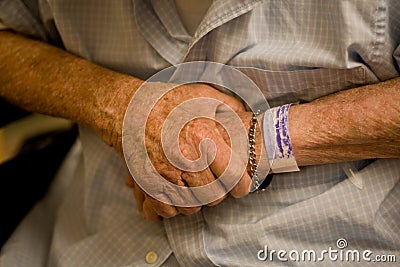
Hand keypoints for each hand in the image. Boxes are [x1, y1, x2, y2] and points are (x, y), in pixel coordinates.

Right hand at [123, 82, 256, 218]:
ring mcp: (164, 174)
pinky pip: (168, 211)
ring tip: (195, 184)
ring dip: (197, 200)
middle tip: (214, 181)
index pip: (232, 176)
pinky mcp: (148, 184)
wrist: (128, 109)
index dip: (241, 184)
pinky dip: (175, 206)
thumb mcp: (205, 96)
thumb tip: (251, 120)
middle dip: (218, 192)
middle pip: (214, 196)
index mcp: (202, 137)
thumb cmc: (168, 102)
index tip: (240, 185)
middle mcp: (184, 159)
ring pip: (192, 207)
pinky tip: (177, 190)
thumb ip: (231, 108)